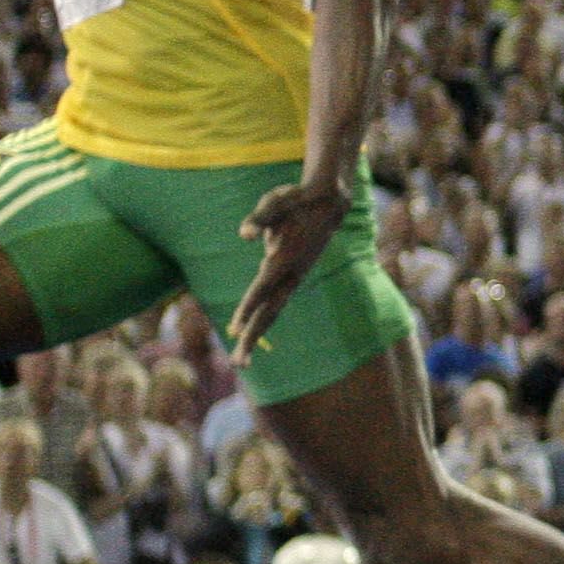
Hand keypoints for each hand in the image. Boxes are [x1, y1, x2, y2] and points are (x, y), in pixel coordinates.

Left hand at [230, 178, 355, 351]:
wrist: (329, 202)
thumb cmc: (297, 199)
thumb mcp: (275, 202)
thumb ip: (259, 218)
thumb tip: (244, 235)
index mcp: (284, 258)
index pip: (261, 289)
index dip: (247, 309)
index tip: (234, 330)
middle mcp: (291, 273)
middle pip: (269, 312)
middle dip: (253, 338)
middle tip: (239, 364)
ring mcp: (295, 277)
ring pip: (273, 311)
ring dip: (256, 335)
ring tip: (241, 359)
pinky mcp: (294, 276)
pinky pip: (276, 303)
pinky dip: (263, 320)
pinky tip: (251, 333)